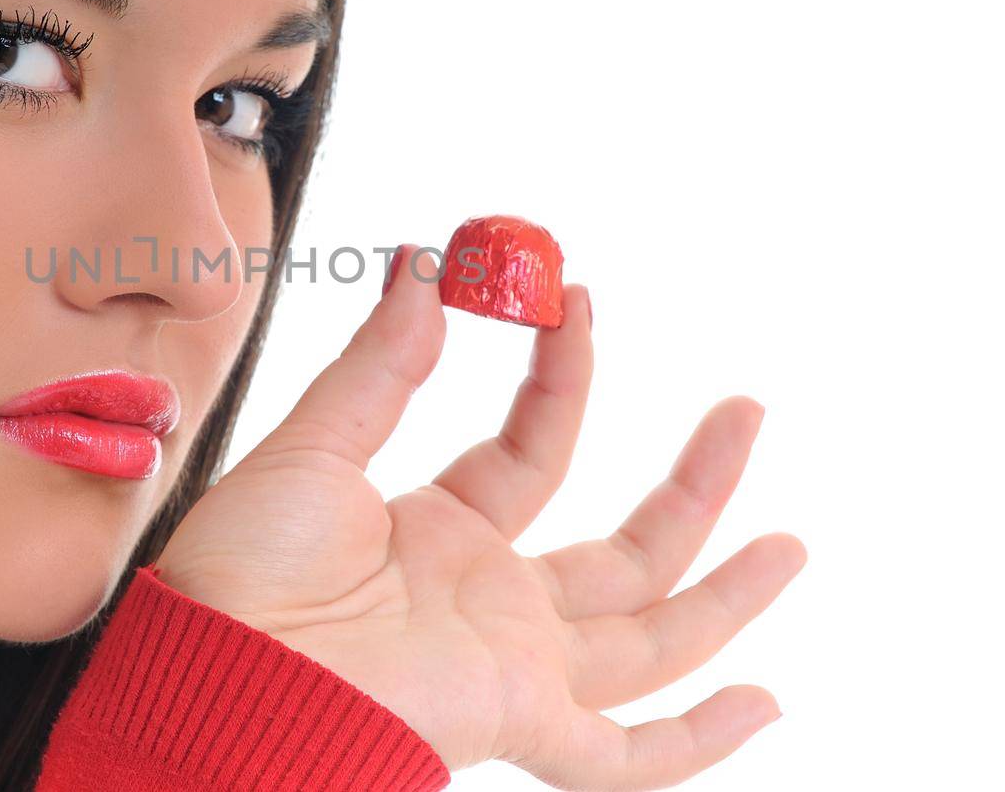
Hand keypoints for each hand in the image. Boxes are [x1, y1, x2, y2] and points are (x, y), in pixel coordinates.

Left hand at [153, 243, 807, 789]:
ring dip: (725, 591)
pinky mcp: (521, 723)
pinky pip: (629, 755)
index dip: (564, 376)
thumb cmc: (238, 572)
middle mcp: (490, 599)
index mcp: (438, 531)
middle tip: (747, 410)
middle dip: (691, 481)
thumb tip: (423, 263)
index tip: (579, 298)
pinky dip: (700, 739)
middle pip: (621, 544)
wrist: (211, 675)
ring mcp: (515, 665)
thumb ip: (382, 365)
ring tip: (793, 543)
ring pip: (650, 635)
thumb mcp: (314, 447)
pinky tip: (765, 699)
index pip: (534, 449)